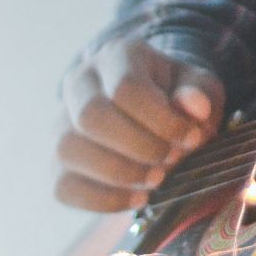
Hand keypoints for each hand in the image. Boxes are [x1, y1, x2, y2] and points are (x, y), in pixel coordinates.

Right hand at [54, 37, 225, 210]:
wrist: (151, 110)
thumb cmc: (177, 95)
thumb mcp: (199, 86)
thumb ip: (200, 92)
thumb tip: (194, 106)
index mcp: (118, 56)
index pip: (127, 88)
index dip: (161, 120)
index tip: (190, 138)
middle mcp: (80, 83)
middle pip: (91, 116)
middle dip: (138, 146)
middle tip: (171, 160)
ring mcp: (61, 122)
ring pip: (68, 149)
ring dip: (119, 173)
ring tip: (156, 180)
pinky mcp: (55, 162)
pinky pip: (63, 186)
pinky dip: (102, 200)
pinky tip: (137, 198)